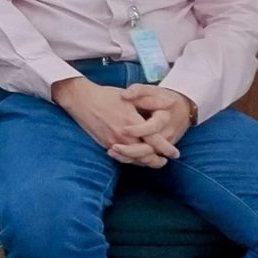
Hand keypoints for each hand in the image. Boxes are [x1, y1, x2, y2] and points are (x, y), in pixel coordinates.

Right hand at [53, 78, 174, 166]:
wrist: (82, 100)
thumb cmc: (106, 96)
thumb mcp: (130, 97)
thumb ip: (149, 104)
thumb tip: (170, 105)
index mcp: (132, 122)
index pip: (154, 141)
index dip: (167, 148)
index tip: (175, 153)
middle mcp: (124, 136)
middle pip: (145, 155)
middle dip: (157, 160)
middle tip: (165, 160)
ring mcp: (114, 142)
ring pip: (134, 159)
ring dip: (145, 162)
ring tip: (154, 162)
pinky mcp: (106, 144)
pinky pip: (122, 158)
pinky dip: (132, 160)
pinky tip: (137, 159)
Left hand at [118, 83, 196, 154]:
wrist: (182, 108)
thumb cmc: (162, 97)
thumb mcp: (151, 90)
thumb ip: (138, 91)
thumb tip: (125, 95)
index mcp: (164, 118)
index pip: (152, 128)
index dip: (138, 130)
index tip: (123, 129)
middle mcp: (166, 134)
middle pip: (150, 149)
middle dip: (131, 150)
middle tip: (113, 147)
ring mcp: (164, 145)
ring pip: (148, 157)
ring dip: (130, 157)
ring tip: (111, 150)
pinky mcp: (161, 150)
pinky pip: (148, 160)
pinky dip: (134, 159)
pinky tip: (117, 154)